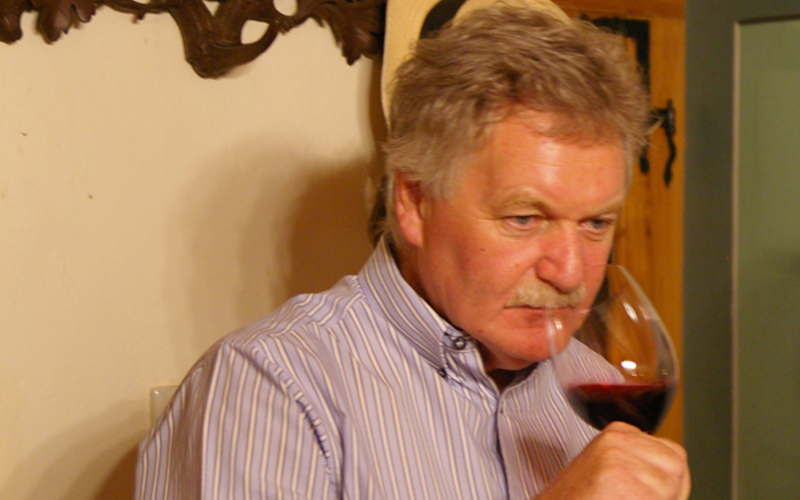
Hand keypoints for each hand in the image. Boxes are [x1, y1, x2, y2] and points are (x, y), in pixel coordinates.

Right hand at [538, 422, 689, 499]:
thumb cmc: (579, 498)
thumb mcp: (611, 472)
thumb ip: (640, 466)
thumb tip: (676, 477)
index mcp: (618, 432)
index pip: (673, 454)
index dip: (671, 483)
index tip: (649, 495)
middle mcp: (618, 438)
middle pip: (676, 468)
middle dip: (668, 493)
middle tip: (635, 499)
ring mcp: (616, 456)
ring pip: (669, 489)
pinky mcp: (615, 476)